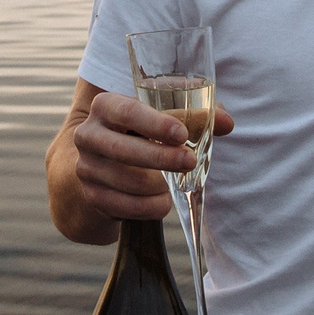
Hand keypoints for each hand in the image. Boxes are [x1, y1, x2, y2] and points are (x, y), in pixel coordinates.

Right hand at [70, 91, 235, 221]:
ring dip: (160, 186)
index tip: (182, 135)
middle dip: (162, 158)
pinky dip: (151, 207)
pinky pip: (127, 207)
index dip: (156, 124)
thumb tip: (227, 122)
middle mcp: (88, 135)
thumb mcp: (161, 119)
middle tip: (190, 161)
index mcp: (105, 107)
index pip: (127, 112)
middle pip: (124, 150)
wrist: (102, 163)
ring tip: (173, 183)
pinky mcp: (92, 196)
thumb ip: (194, 117)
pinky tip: (162, 200)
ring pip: (130, 182)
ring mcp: (86, 168)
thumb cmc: (141, 133)